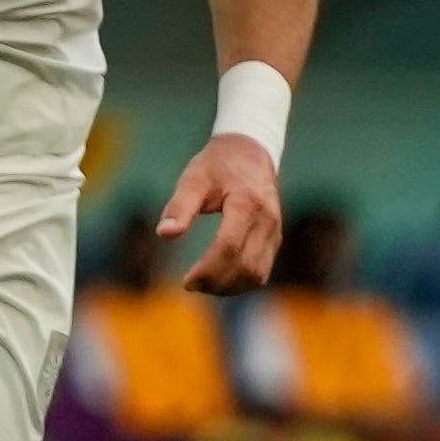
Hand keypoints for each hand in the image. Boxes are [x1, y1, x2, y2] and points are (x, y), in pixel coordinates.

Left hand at [159, 133, 282, 294]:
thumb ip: (179, 206)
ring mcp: (274, 231)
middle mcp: (267, 220)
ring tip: (202, 286)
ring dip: (230, 287)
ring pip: (257, 274)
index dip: (208, 269)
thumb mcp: (193, 179)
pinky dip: (241, 282)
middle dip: (216, 282)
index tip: (186, 281)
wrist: (249, 153)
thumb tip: (164, 234)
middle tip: (190, 285)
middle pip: (245, 265)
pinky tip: (218, 282)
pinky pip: (262, 270)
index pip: (229, 246)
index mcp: (246, 203)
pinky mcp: (274, 238)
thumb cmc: (216, 166)